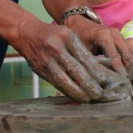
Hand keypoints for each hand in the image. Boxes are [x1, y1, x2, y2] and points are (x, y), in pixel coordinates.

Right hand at [15, 19, 132, 102]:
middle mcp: (56, 48)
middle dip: (89, 84)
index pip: (84, 57)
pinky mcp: (41, 69)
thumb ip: (80, 50)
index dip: (95, 71)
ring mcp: (47, 59)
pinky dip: (66, 90)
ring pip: (64, 79)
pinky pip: (55, 82)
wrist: (27, 33)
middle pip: (76, 69)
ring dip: (77, 91)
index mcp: (67, 37)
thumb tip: (98, 69)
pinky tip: (75, 96)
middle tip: (100, 94)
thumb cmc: (53, 35)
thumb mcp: (68, 35)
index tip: (105, 81)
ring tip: (89, 99)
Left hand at [64, 15, 132, 80]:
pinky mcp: (123, 39)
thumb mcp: (80, 51)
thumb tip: (96, 83)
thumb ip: (90, 63)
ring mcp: (120, 36)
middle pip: (128, 57)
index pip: (116, 58)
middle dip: (128, 73)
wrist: (79, 23)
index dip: (119, 73)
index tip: (120, 86)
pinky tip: (131, 76)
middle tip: (125, 87)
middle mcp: (115, 34)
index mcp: (103, 36)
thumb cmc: (77, 38)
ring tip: (129, 83)